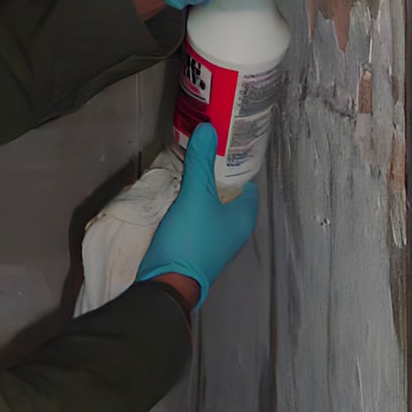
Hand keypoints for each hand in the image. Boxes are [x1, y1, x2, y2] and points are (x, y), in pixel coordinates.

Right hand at [135, 123, 259, 306]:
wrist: (166, 283)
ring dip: (194, 186)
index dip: (233, 161)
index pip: (245, 181)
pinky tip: (171, 187)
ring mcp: (213, 237)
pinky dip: (184, 201)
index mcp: (244, 217)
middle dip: (209, 171)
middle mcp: (232, 228)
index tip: (218, 142)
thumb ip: (201, 162)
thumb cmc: (191, 240)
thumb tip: (209, 128)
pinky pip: (192, 214)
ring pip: (206, 202)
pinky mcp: (193, 243)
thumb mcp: (196, 196)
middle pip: (224, 190)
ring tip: (182, 162)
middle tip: (196, 148)